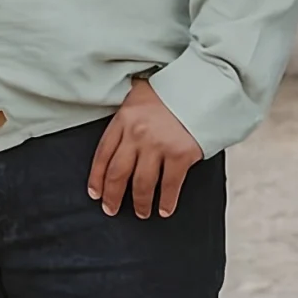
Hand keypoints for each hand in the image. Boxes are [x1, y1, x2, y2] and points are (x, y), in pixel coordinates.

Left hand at [88, 77, 204, 218]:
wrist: (202, 84)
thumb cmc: (169, 92)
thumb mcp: (138, 98)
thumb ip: (126, 120)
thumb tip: (116, 148)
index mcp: (124, 118)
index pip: (102, 154)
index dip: (96, 178)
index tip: (95, 193)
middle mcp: (137, 133)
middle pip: (117, 173)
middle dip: (112, 196)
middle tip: (111, 210)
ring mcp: (158, 145)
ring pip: (142, 184)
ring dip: (140, 203)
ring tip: (141, 212)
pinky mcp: (180, 154)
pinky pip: (169, 186)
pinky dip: (166, 202)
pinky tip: (165, 210)